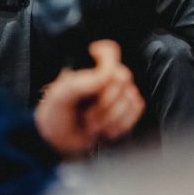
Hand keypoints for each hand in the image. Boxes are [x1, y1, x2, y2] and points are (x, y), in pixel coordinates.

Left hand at [34, 40, 143, 156]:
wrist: (61, 142)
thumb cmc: (56, 115)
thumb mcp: (60, 97)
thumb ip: (80, 83)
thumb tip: (105, 75)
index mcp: (87, 68)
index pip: (109, 52)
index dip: (107, 63)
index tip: (96, 81)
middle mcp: (105, 77)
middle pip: (123, 78)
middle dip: (105, 104)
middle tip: (87, 115)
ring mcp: (117, 93)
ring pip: (131, 97)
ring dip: (111, 118)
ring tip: (93, 124)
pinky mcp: (126, 108)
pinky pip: (137, 109)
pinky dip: (121, 124)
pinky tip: (106, 129)